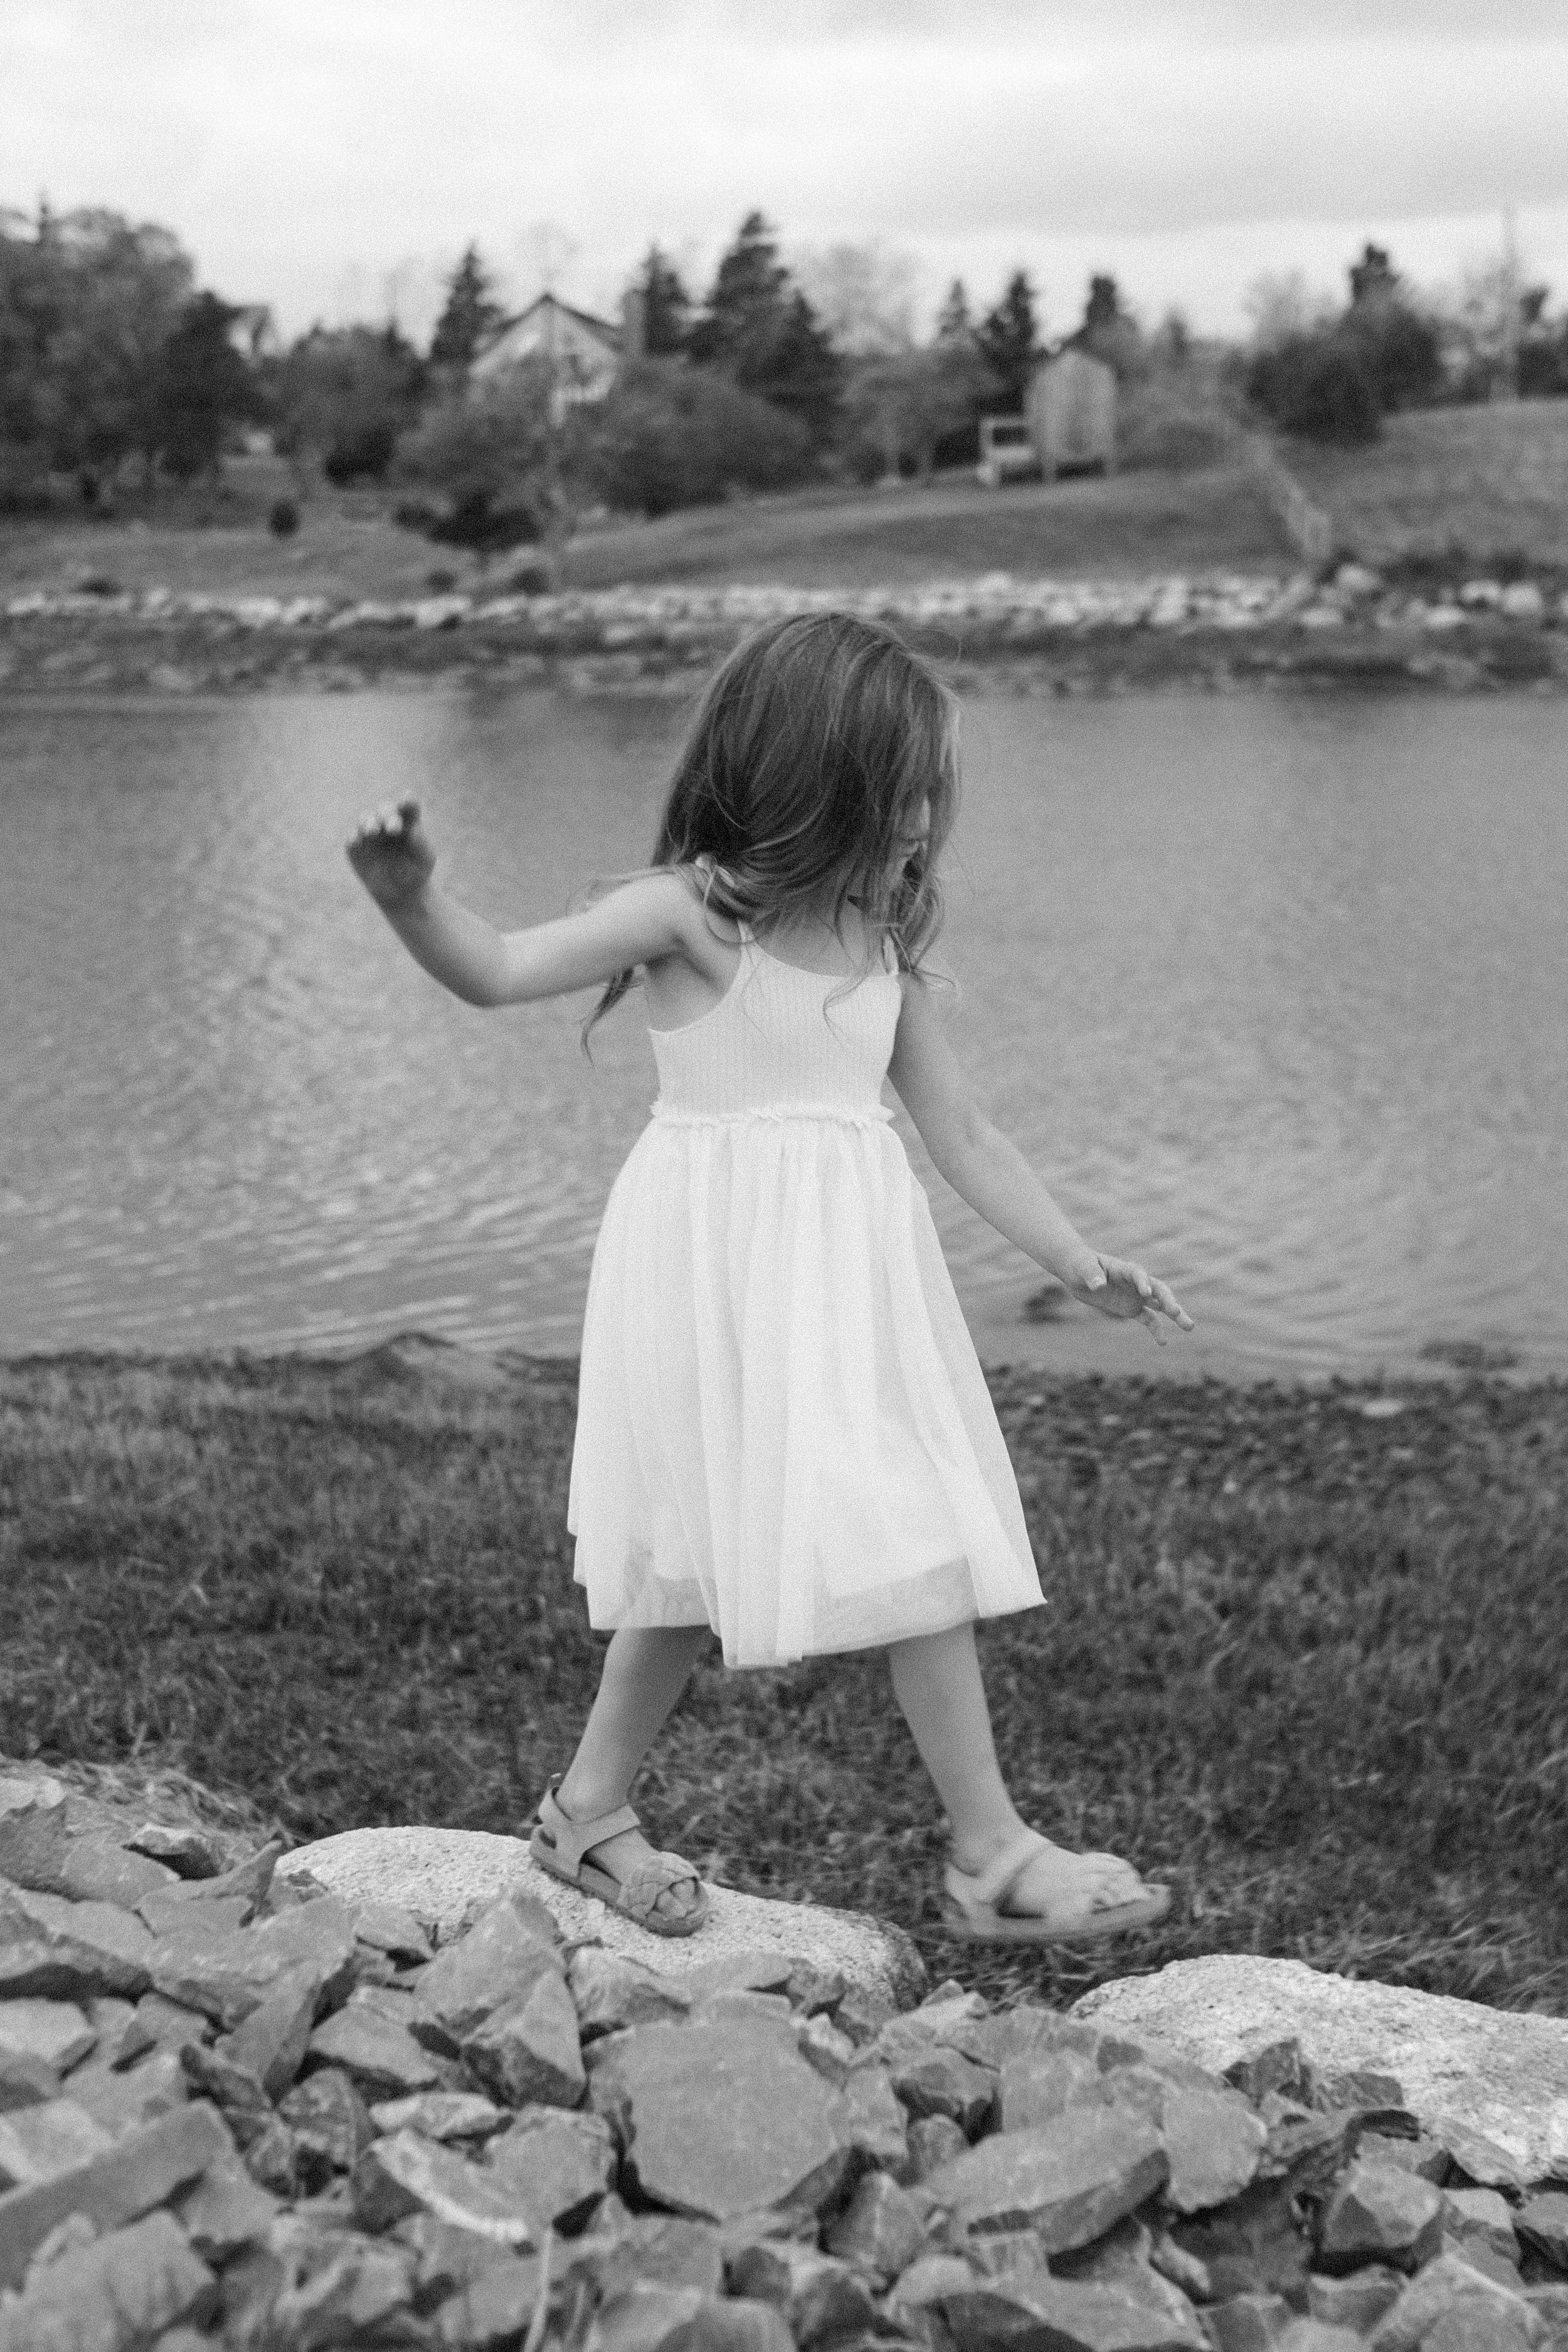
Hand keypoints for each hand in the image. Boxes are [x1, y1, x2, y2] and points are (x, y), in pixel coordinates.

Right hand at [346, 798, 436, 909]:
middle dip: (387, 815)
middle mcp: (387, 822)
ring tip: (373, 831)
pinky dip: (354, 837)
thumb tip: (414, 829)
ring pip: (365, 819)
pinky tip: (358, 841)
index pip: (408, 807)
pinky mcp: (356, 847)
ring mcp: (370, 833)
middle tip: (393, 828)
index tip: (408, 800)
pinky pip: (352, 838)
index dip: (408, 802)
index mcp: (408, 822)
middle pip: (385, 810)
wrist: (400, 893)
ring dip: (368, 822)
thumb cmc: (416, 872)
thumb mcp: (424, 860)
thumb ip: (421, 844)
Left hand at [1066, 1252, 1194, 1345]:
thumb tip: (1098, 1285)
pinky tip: (1163, 1343)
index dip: (1143, 1282)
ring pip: (1160, 1304)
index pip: (1138, 1273)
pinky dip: (1156, 1330)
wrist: (1078, 1271)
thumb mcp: (1082, 1268)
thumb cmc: (1080, 1264)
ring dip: (1174, 1314)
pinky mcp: (1131, 1308)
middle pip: (1158, 1289)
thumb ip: (1091, 1275)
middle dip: (1168, 1301)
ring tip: (1189, 1327)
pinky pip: (1148, 1319)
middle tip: (1177, 1313)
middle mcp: (1135, 1283)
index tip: (1146, 1293)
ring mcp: (1135, 1296)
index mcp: (1124, 1269)